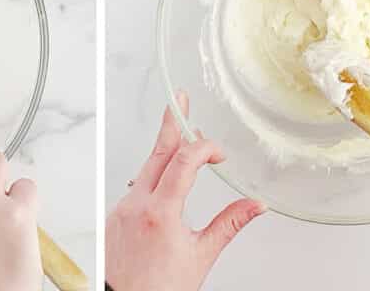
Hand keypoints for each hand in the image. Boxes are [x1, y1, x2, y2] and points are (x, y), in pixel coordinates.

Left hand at [105, 92, 263, 290]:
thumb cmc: (159, 289)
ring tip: (178, 133)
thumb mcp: (200, 257)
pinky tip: (162, 176)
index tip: (218, 152)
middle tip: (180, 98)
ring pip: (145, 168)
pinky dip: (152, 176)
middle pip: (157, 152)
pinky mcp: (113, 216)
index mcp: (160, 213)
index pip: (182, 163)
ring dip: (164, 150)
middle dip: (172, 123)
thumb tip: (255, 206)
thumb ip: (228, 225)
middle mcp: (136, 204)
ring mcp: (121, 208)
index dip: (203, 148)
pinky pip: (135, 186)